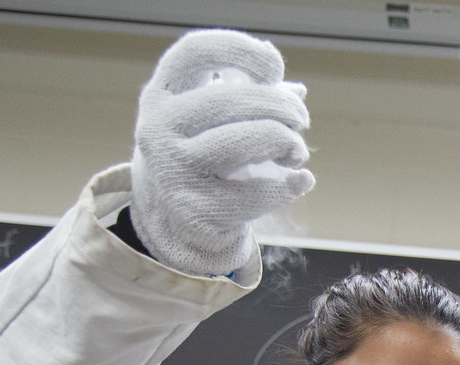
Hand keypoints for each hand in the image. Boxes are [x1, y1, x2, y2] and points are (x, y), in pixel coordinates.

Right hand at [130, 29, 313, 276]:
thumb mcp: (215, 118)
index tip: (274, 67)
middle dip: (280, 106)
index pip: (196, 51)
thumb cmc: (207, 154)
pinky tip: (301, 181)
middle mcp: (158, 127)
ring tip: (296, 152)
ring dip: (286, 142)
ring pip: (243, 142)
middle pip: (232, 99)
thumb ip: (250, 95)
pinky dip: (289, 185)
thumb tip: (296, 90)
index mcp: (162, 94)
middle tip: (300, 119)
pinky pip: (255, 192)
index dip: (241, 49)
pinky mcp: (194, 211)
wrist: (178, 220)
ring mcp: (172, 170)